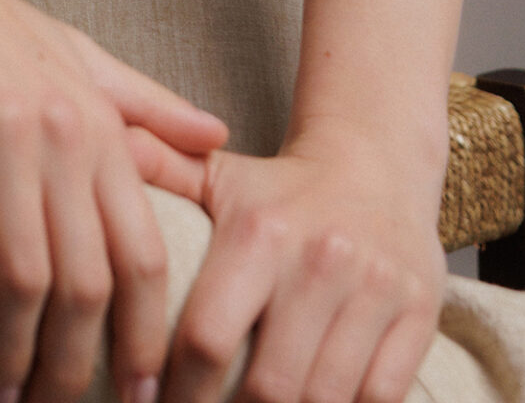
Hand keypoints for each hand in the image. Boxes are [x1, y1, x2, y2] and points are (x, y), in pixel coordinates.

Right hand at [0, 0, 227, 402]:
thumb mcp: (74, 56)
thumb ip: (144, 107)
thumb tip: (219, 140)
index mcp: (101, 123)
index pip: (143, 252)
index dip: (148, 333)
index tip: (145, 394)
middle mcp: (65, 131)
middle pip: (91, 280)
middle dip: (81, 366)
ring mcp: (7, 130)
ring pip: (30, 273)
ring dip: (18, 351)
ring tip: (5, 397)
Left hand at [162, 129, 445, 402]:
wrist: (375, 163)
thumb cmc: (280, 190)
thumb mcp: (219, 176)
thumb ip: (159, 171)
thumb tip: (106, 147)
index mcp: (259, 230)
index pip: (207, 337)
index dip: (177, 392)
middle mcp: (320, 260)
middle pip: (269, 385)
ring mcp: (374, 291)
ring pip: (325, 400)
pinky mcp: (418, 315)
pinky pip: (382, 398)